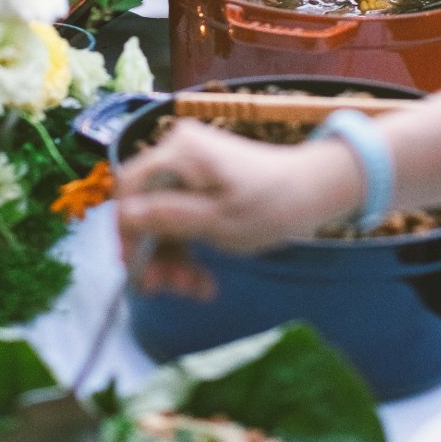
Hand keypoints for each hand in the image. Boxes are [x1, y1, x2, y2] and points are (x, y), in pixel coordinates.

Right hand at [115, 125, 359, 292]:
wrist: (315, 191)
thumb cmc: (273, 204)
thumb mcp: (219, 221)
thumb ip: (169, 218)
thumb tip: (125, 216)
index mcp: (180, 151)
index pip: (130, 190)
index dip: (128, 234)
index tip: (139, 272)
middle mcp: (178, 151)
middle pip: (145, 207)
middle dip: (156, 252)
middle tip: (171, 290)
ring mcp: (189, 166)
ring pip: (162, 218)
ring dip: (174, 258)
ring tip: (196, 289)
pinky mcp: (200, 182)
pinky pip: (180, 216)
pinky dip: (188, 248)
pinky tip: (203, 279)